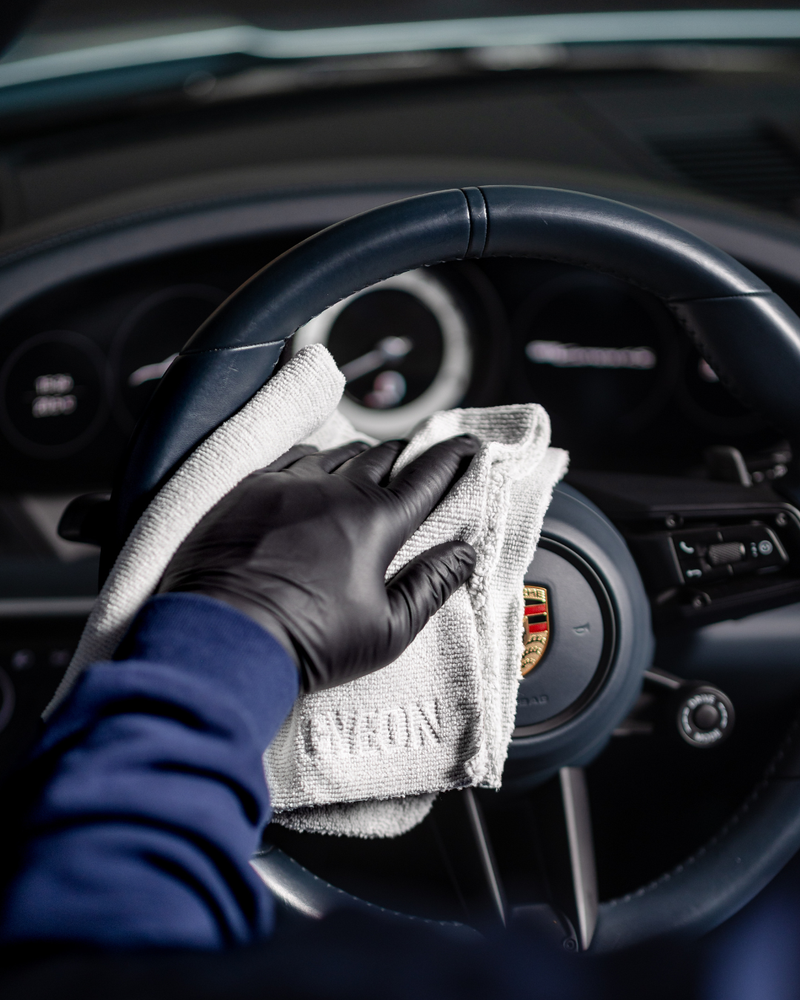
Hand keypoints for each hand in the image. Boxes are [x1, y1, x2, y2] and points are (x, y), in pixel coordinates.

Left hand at [158, 436, 477, 692]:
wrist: (223, 642)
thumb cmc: (308, 644)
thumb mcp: (386, 631)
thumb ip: (431, 586)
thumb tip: (464, 554)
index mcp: (374, 521)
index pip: (426, 476)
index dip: (453, 457)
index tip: (470, 446)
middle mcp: (333, 490)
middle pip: (383, 455)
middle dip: (407, 456)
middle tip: (418, 464)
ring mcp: (287, 484)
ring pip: (337, 453)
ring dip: (360, 459)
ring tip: (367, 473)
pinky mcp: (248, 489)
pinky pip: (292, 458)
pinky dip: (314, 462)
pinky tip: (314, 475)